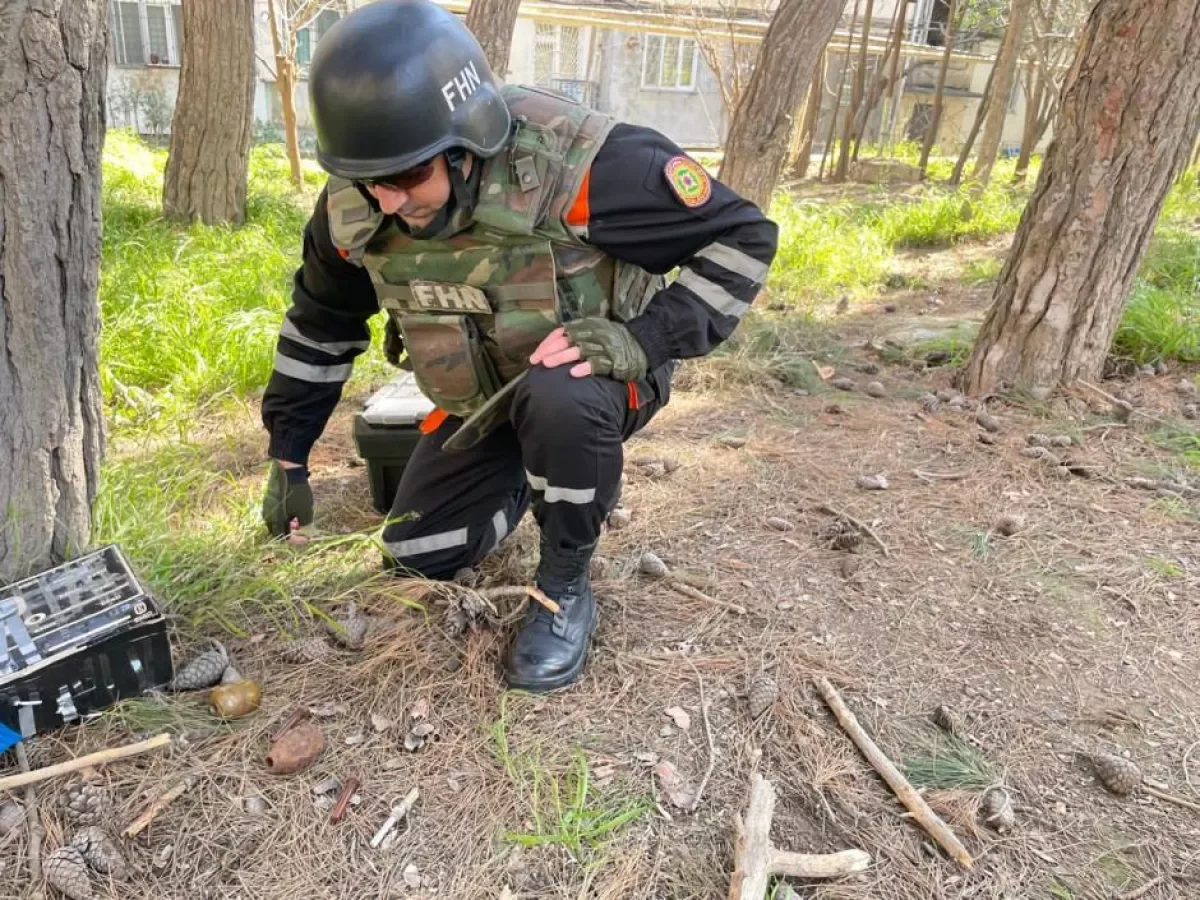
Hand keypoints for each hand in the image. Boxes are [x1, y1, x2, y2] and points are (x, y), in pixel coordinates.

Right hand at [262, 460, 313, 537]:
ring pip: (279, 520)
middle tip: (305, 529)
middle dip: (293, 532)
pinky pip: (279, 511)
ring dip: (291, 523)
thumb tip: (307, 535)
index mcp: (274, 520)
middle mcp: (268, 514)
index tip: (308, 539)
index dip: (297, 541)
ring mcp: (268, 504)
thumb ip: (306, 526)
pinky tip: (297, 508)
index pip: (284, 538)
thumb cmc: (296, 492)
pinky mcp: (271, 496)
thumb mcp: (305, 511)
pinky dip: (288, 514)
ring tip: (302, 518)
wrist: (288, 468)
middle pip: (280, 530)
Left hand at [529, 320, 648, 381]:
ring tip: (547, 365)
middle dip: (549, 350)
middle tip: (536, 361)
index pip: (563, 331)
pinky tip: (573, 374)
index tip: (536, 354)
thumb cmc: (616, 340)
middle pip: (567, 340)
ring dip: (561, 358)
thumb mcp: (597, 331)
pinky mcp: (615, 361)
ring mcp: (604, 347)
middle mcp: (594, 334)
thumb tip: (554, 346)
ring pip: (579, 351)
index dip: (548, 342)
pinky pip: (598, 364)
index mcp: (588, 326)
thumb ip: (578, 336)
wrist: (645, 343)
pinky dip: (585, 368)